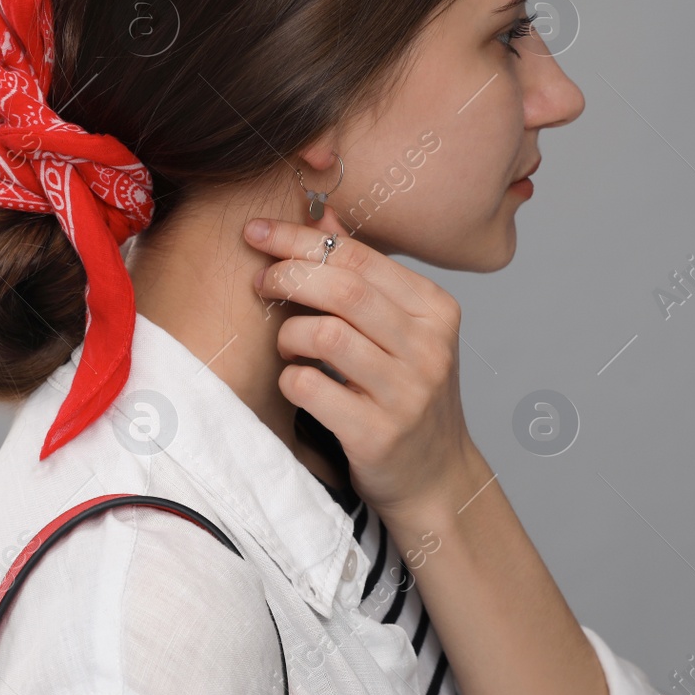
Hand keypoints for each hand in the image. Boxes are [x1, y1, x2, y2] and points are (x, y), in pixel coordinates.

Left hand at [243, 205, 479, 520]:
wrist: (436, 478)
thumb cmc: (406, 394)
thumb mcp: (400, 330)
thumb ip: (363, 274)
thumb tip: (322, 215)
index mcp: (436, 309)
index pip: (360, 256)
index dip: (300, 238)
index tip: (257, 231)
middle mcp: (429, 348)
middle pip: (344, 289)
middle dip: (288, 276)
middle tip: (260, 282)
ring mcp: (408, 394)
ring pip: (325, 335)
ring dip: (289, 335)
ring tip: (288, 346)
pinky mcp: (379, 435)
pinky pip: (312, 388)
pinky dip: (290, 380)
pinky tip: (296, 383)